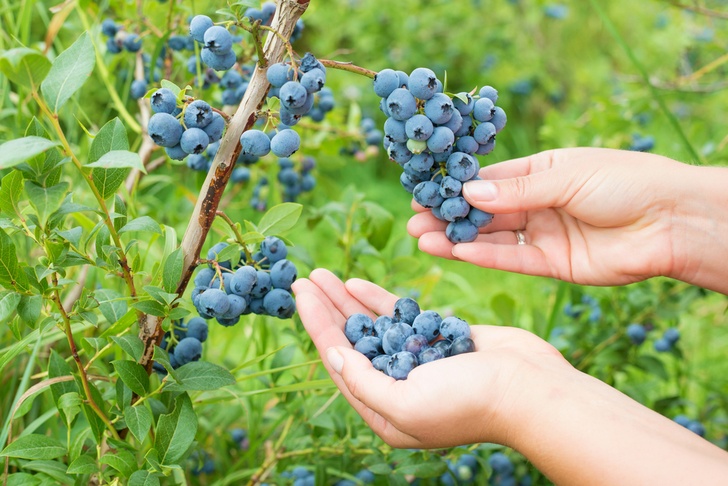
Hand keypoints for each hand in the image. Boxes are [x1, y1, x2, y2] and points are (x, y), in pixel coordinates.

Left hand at [292, 269, 727, 483]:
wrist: (532, 389)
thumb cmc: (471, 402)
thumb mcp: (406, 402)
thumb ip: (364, 381)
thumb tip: (333, 353)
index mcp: (384, 411)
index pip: (339, 361)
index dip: (316, 324)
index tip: (298, 292)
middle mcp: (397, 387)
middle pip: (351, 341)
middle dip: (326, 309)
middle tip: (304, 276)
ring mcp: (418, 361)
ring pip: (372, 326)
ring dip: (347, 301)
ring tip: (323, 273)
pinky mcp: (438, 339)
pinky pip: (400, 317)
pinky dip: (378, 300)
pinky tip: (356, 282)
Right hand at [408, 148, 695, 286]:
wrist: (670, 222)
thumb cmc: (625, 182)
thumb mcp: (566, 176)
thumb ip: (517, 189)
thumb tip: (469, 191)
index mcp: (543, 171)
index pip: (491, 179)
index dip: (458, 186)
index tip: (426, 190)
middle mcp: (539, 203)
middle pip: (486, 211)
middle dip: (450, 215)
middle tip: (415, 220)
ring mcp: (544, 234)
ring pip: (492, 237)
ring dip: (458, 238)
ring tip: (422, 238)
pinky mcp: (553, 264)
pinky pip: (512, 260)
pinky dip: (484, 256)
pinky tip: (455, 252)